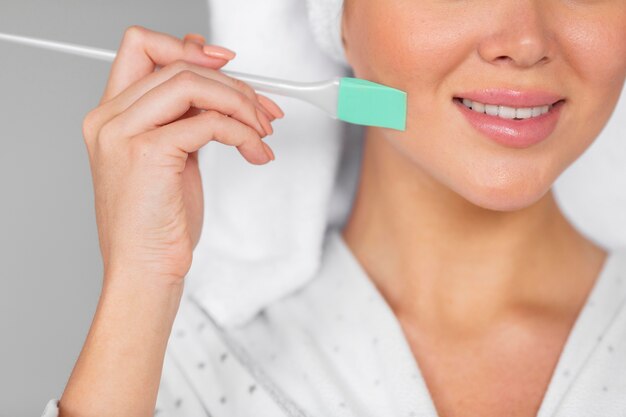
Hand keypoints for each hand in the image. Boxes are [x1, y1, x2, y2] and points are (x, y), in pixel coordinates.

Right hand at [81, 26, 284, 283]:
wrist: (144, 271)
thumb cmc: (158, 223)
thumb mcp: (173, 157)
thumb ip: (185, 115)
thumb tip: (212, 78)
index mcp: (111, 116)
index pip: (142, 47)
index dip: (188, 47)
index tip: (227, 64)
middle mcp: (110, 118)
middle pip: (178, 64)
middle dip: (233, 83)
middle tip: (263, 110)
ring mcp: (124, 133)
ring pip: (194, 84)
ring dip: (241, 103)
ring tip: (263, 130)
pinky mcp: (148, 153)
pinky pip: (209, 123)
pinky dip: (242, 133)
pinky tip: (256, 152)